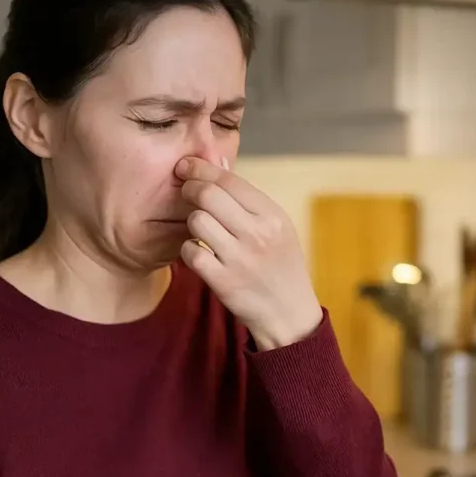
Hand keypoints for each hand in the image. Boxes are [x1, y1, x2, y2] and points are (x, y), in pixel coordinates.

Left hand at [176, 157, 321, 349]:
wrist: (289, 313)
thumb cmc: (280, 264)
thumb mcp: (276, 226)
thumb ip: (247, 197)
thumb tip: (216, 163)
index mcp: (272, 216)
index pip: (229, 181)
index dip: (201, 169)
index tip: (186, 166)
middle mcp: (257, 235)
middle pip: (208, 196)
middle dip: (190, 189)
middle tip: (187, 193)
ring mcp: (239, 259)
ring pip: (196, 221)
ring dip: (192, 223)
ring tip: (201, 229)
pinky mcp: (223, 281)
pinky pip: (190, 252)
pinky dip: (188, 250)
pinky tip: (199, 252)